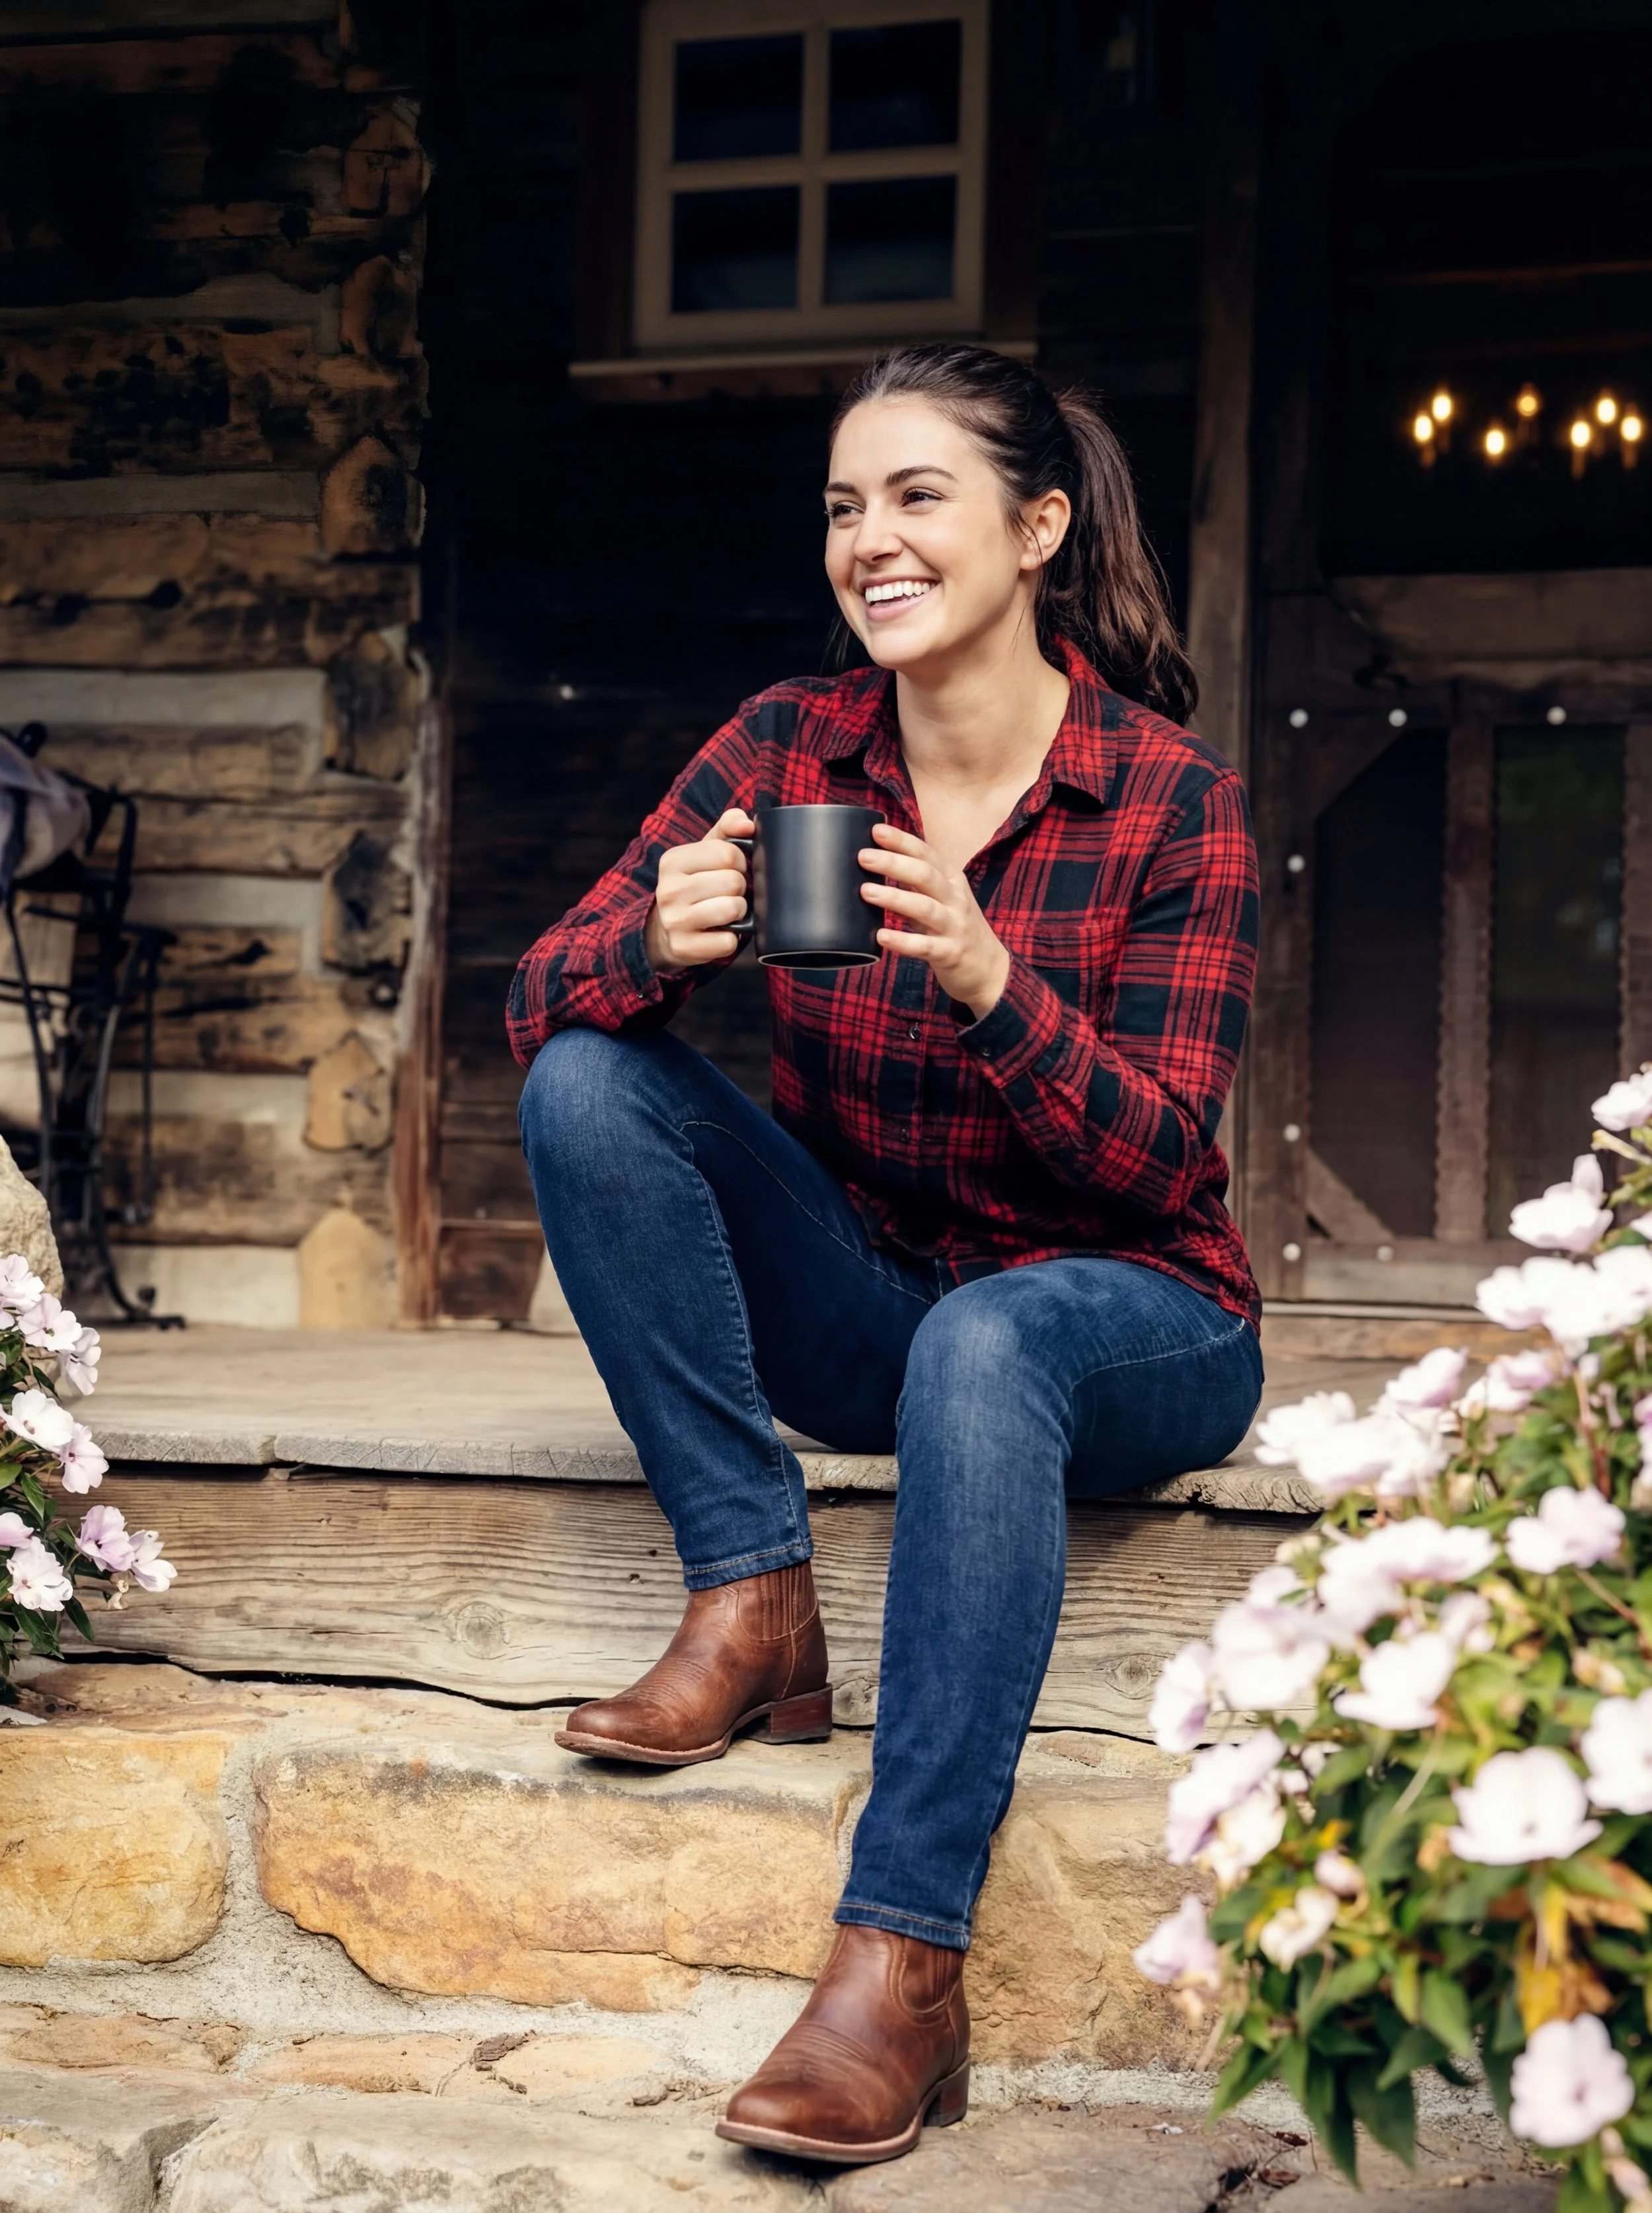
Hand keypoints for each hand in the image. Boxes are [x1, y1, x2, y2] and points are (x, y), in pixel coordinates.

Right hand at [645, 807, 753, 971]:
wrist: (667, 928)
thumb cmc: (696, 883)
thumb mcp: (705, 851)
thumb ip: (728, 828)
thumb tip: (747, 824)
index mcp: (672, 861)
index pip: (728, 853)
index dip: (739, 862)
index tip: (731, 869)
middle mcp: (668, 890)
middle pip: (733, 882)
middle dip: (739, 888)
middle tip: (728, 892)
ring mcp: (673, 921)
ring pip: (732, 909)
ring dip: (738, 911)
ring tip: (727, 911)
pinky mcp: (683, 947)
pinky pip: (728, 942)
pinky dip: (732, 938)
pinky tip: (720, 931)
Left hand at [859, 823, 1010, 1019]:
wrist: (988, 969)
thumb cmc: (955, 928)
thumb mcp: (942, 900)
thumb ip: (916, 885)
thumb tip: (875, 867)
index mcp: (952, 881)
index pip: (927, 854)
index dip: (902, 841)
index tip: (876, 830)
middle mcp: (956, 899)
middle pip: (926, 875)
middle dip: (895, 863)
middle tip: (864, 857)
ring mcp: (955, 927)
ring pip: (925, 908)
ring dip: (895, 898)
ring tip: (866, 891)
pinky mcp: (950, 953)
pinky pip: (925, 946)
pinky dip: (903, 941)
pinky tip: (881, 936)